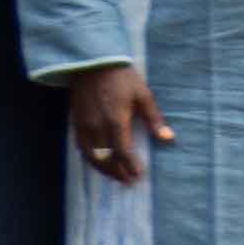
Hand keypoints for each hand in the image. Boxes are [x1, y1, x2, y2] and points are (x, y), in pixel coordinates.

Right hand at [64, 65, 170, 185]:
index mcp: (115, 121)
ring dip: (103, 169)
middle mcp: (96, 127)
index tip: (138, 175)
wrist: (93, 63)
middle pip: (105, 158)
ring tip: (116, 176)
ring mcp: (83, 125)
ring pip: (90, 156)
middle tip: (128, 181)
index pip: (122, 151)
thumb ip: (154, 119)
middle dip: (116, 172)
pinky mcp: (75, 122)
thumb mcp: (143, 96)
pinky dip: (91, 158)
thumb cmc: (122, 78)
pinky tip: (99, 162)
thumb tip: (168, 138)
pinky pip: (81, 147)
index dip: (130, 166)